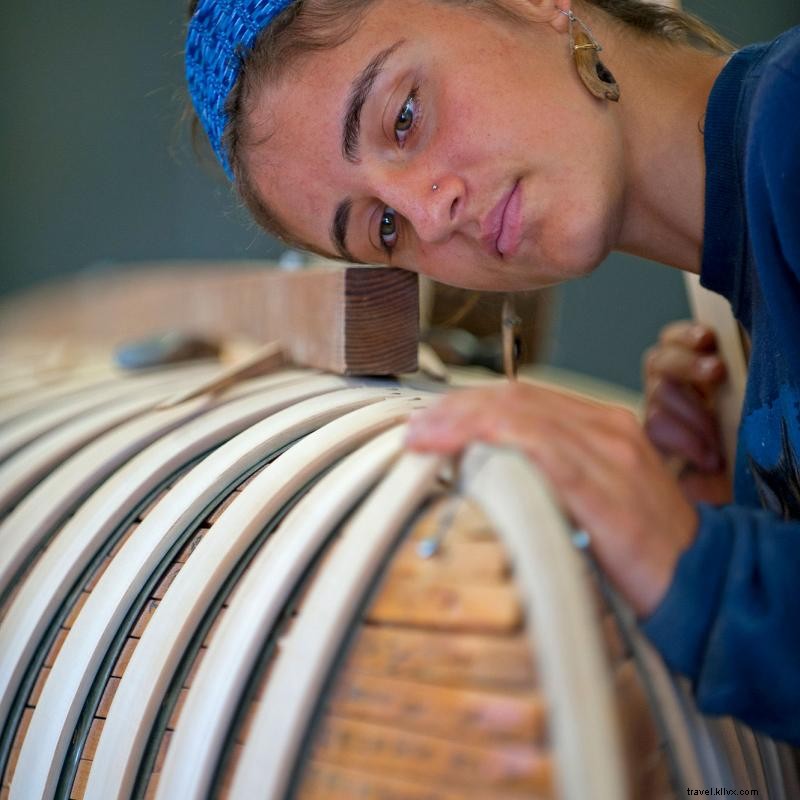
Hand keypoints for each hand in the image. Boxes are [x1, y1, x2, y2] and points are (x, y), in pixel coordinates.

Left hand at [405, 382, 697, 617]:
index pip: (525, 397)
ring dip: (462, 421)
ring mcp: (608, 451)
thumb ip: (547, 476)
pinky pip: (539, 448)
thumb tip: (484, 472)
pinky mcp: (604, 484)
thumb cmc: (640, 548)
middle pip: (516, 398)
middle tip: (416, 427)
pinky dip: (491, 440)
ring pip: (521, 415)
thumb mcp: (591, 498)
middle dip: (458, 407)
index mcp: (603, 426)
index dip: (472, 403)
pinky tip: (457, 449)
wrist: (702, 580)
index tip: (433, 420)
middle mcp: (606, 427)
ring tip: (422, 437)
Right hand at [642, 322, 731, 504]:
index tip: (707, 338)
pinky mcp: (651, 445)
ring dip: (692, 411)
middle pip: (659, 361)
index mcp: (693, 371)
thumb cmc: (750, 446)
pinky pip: (656, 431)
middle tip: (717, 372)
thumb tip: (718, 348)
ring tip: (721, 435)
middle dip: (687, 364)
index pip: (674, 340)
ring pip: (657, 395)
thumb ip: (730, 376)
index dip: (685, 335)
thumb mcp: (744, 405)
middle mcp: (670, 388)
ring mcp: (657, 415)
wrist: (739, 493)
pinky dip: (685, 440)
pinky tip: (708, 458)